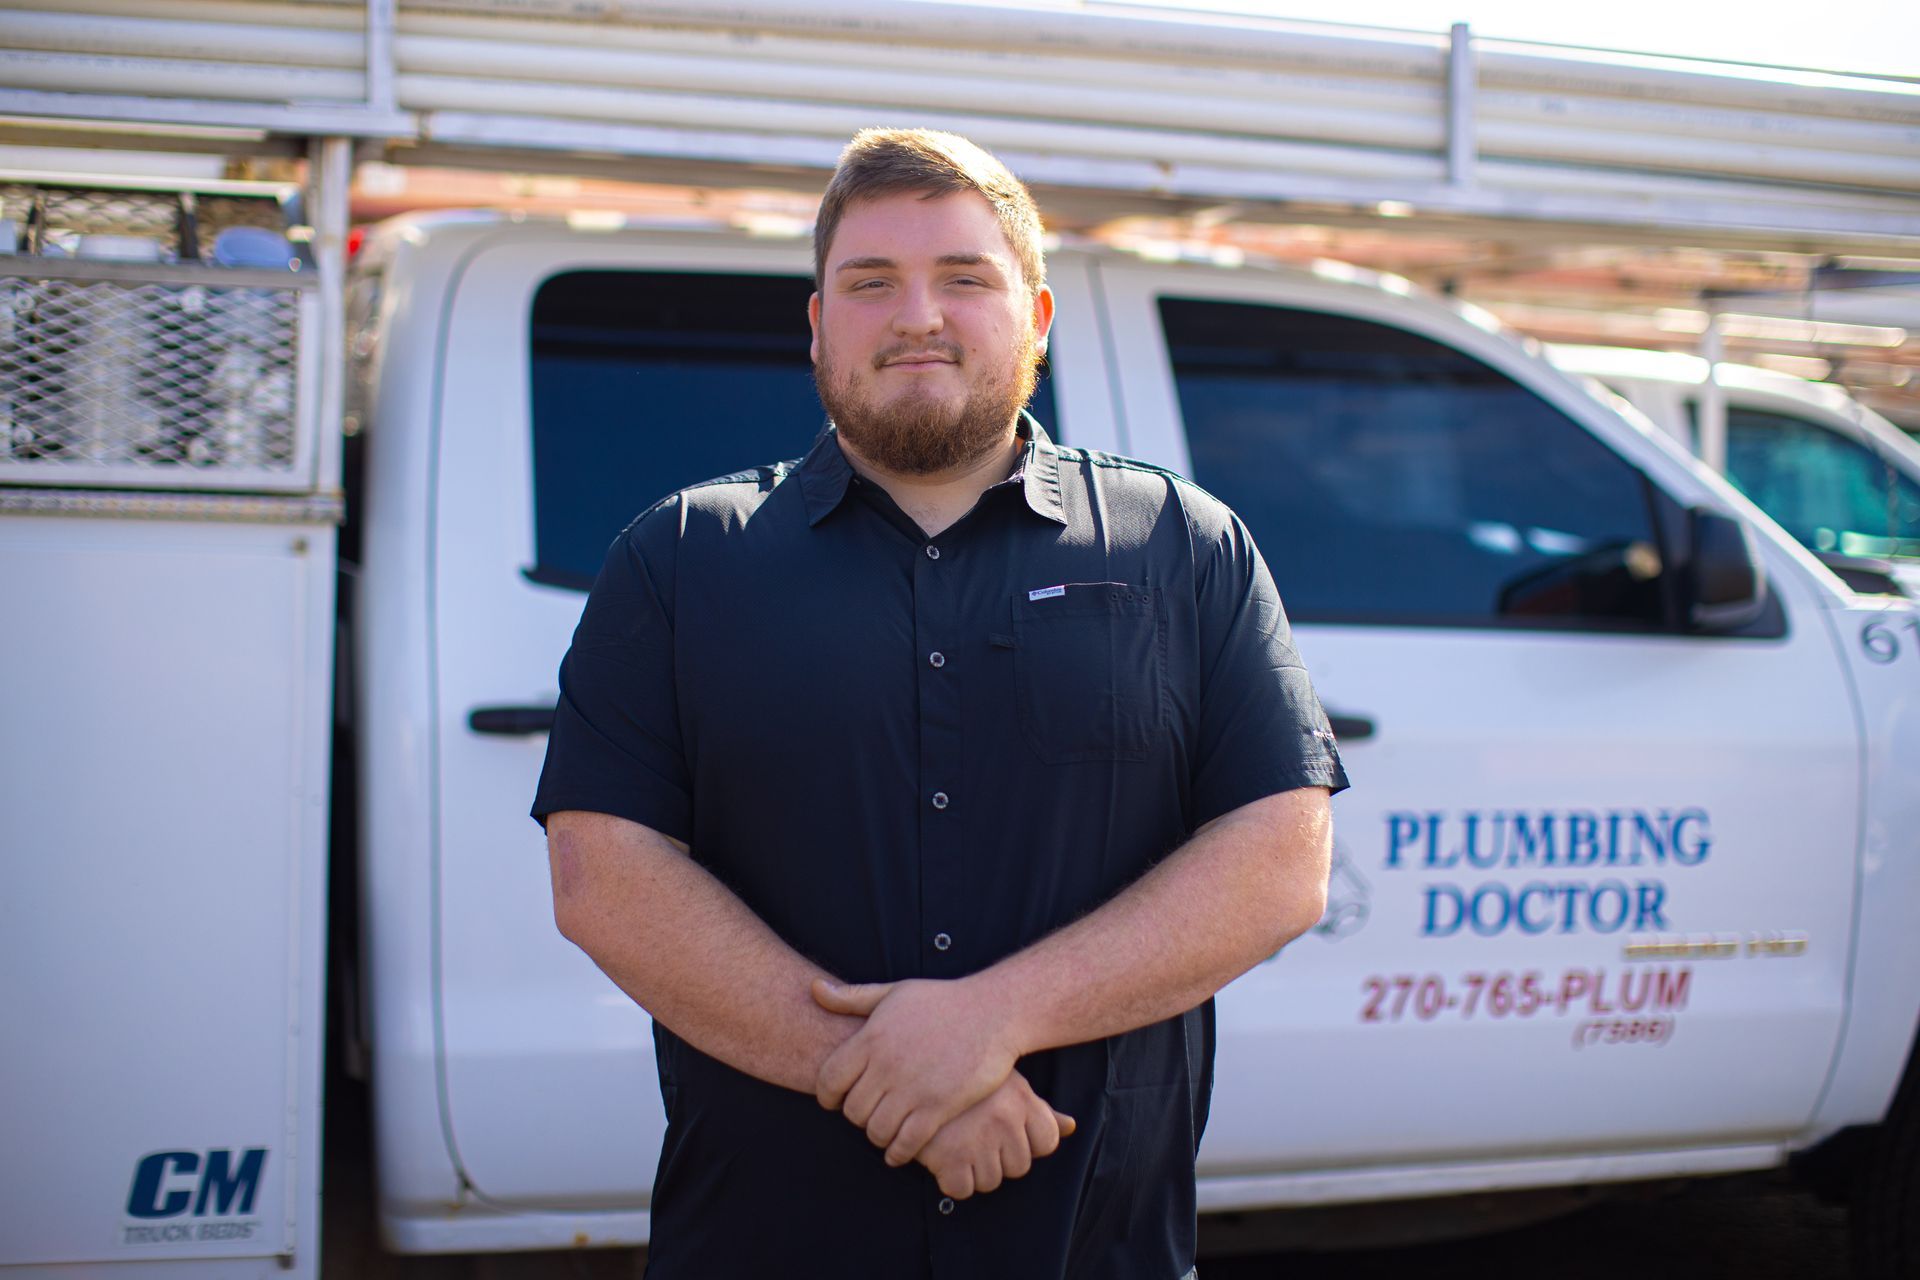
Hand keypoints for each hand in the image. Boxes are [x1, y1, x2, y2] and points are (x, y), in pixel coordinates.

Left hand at [812, 977, 1021, 1165]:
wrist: (992, 1012)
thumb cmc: (942, 1001)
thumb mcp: (894, 992)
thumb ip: (852, 996)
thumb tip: (813, 989)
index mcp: (871, 1037)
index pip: (829, 1080)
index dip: (826, 1096)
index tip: (835, 1101)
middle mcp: (887, 1065)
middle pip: (852, 1110)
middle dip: (856, 1117)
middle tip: (867, 1114)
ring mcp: (913, 1088)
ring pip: (876, 1130)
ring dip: (877, 1136)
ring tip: (885, 1131)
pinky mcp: (939, 1107)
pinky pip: (906, 1143)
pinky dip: (898, 1152)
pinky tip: (900, 1150)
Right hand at [916, 1070, 1075, 1199]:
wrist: (912, 1066)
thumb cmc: (963, 1074)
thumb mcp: (1005, 1081)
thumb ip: (1038, 1109)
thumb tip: (1072, 1127)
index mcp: (1022, 1099)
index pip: (1048, 1142)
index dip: (1028, 1141)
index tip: (1004, 1128)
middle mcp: (1005, 1120)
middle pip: (1019, 1167)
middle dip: (998, 1157)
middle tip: (974, 1132)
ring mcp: (978, 1140)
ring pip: (990, 1181)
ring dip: (973, 1169)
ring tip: (957, 1140)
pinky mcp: (949, 1157)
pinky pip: (961, 1189)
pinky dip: (951, 1180)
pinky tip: (942, 1155)